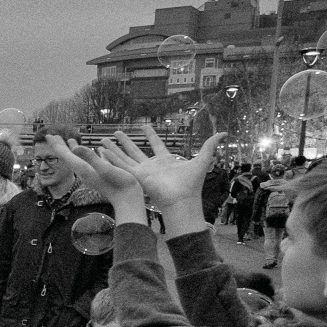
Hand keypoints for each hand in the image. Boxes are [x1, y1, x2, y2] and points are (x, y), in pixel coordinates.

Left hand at [42, 134, 144, 220]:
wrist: (129, 201)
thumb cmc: (120, 185)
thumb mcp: (106, 168)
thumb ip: (90, 158)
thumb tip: (74, 147)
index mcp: (84, 169)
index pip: (65, 155)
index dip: (57, 145)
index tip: (48, 135)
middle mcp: (85, 171)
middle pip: (69, 156)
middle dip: (61, 145)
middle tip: (53, 136)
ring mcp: (93, 173)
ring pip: (80, 158)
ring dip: (73, 149)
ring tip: (69, 140)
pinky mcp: (101, 174)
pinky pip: (92, 160)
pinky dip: (89, 153)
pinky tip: (95, 149)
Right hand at [101, 124, 224, 212]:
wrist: (182, 199)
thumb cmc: (192, 184)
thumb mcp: (203, 159)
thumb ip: (210, 146)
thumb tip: (223, 133)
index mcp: (166, 161)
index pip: (156, 144)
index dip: (150, 134)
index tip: (144, 126)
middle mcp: (152, 166)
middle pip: (136, 150)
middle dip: (126, 141)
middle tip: (117, 132)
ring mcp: (142, 171)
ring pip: (125, 157)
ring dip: (114, 149)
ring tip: (102, 140)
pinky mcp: (136, 176)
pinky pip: (122, 165)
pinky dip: (112, 158)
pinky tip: (102, 151)